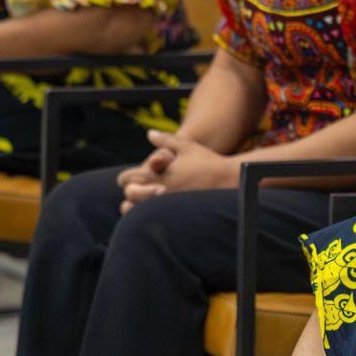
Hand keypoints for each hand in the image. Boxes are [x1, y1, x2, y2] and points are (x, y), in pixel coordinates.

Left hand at [117, 130, 236, 214]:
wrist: (229, 181)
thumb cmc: (207, 161)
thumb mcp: (186, 146)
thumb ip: (165, 140)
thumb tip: (150, 133)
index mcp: (156, 173)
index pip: (127, 178)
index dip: (126, 178)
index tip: (129, 179)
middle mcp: (158, 190)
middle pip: (129, 195)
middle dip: (131, 192)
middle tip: (134, 192)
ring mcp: (165, 206)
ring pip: (136, 213)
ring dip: (136, 208)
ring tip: (142, 205)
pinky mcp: (174, 217)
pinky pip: (152, 222)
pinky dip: (150, 218)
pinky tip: (156, 213)